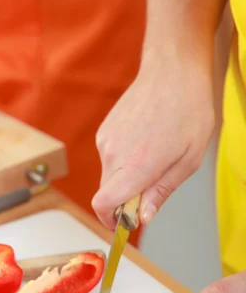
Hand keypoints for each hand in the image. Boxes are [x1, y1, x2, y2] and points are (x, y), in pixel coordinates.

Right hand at [92, 54, 214, 229]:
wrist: (173, 69)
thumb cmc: (189, 110)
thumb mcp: (188, 160)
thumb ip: (161, 192)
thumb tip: (143, 218)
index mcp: (136, 166)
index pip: (103, 205)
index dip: (112, 220)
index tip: (126, 223)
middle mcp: (113, 155)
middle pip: (108, 194)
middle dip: (126, 200)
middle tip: (154, 186)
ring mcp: (105, 141)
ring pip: (110, 176)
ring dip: (127, 177)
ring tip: (155, 154)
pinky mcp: (104, 131)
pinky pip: (110, 158)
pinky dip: (124, 160)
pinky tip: (146, 141)